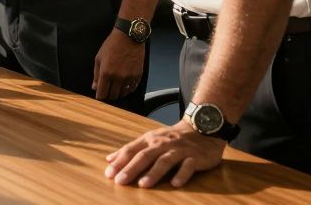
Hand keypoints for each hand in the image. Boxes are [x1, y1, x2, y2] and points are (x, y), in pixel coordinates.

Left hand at [92, 29, 146, 100]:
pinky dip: (127, 89)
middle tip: (107, 92)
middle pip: (113, 96)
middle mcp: (118, 77)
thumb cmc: (112, 45)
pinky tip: (124, 86)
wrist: (128, 37)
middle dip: (108, 96)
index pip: (102, 93)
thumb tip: (95, 87)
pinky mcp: (138, 75)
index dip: (100, 96)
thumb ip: (96, 74)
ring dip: (118, 93)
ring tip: (115, 89)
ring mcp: (129, 77)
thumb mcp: (99, 57)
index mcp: (106, 73)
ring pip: (123, 93)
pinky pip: (132, 88)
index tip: (99, 95)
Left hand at [104, 121, 225, 187]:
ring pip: (165, 161)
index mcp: (150, 140)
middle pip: (145, 156)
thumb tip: (109, 159)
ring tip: (143, 184)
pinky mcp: (195, 157)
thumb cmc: (172, 138)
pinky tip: (175, 184)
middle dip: (131, 169)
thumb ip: (131, 150)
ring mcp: (179, 150)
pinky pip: (188, 166)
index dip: (120, 162)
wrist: (202, 127)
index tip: (109, 174)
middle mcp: (163, 144)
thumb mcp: (150, 140)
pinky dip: (182, 174)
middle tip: (120, 181)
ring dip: (154, 173)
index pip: (131, 150)